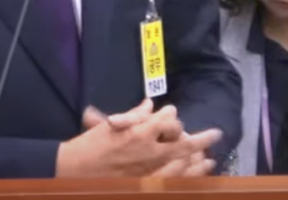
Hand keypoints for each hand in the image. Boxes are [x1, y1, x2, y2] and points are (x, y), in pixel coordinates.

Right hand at [56, 100, 221, 176]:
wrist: (71, 172)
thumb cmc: (88, 146)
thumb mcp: (110, 126)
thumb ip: (134, 115)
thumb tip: (150, 104)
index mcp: (139, 134)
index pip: (167, 120)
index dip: (170, 115)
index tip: (171, 112)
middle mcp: (148, 153)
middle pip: (183, 144)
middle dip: (201, 139)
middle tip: (216, 133)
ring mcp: (148, 171)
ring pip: (181, 165)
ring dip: (197, 161)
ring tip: (210, 157)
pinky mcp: (144, 184)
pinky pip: (170, 181)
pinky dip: (185, 178)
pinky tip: (193, 175)